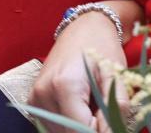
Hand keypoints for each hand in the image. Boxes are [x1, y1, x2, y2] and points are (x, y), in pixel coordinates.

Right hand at [29, 1, 140, 132]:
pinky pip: (53, 125)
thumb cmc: (102, 47)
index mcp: (64, 85)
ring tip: (90, 103)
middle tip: (102, 109)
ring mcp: (35, 97)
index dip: (100, 131)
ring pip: (60, 132)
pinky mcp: (33, 100)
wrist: (83, 27)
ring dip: (79, 125)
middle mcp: (43, 93)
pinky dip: (69, 122)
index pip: (80, 130)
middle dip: (90, 128)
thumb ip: (116, 108)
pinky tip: (80, 104)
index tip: (111, 121)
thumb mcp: (116, 75)